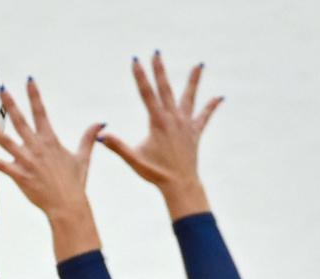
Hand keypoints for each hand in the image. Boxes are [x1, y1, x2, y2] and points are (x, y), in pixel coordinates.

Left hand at [0, 79, 104, 260]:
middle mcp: (37, 147)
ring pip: (5, 141)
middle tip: (1, 89)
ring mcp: (27, 161)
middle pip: (20, 121)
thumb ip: (88, 138)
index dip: (34, 95)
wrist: (67, 205)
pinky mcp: (19, 175)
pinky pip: (0, 165)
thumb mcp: (83, 158)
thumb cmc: (75, 184)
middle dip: (10, 104)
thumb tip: (101, 123)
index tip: (29, 80)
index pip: (41, 112)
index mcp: (50, 141)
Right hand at [98, 53, 222, 219]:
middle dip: (159, 70)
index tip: (136, 60)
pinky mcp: (194, 133)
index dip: (140, 76)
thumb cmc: (155, 173)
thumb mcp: (134, 159)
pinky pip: (204, 116)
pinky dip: (211, 107)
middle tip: (156, 53)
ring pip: (189, 98)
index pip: (146, 93)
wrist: (180, 184)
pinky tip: (219, 98)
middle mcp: (173, 118)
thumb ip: (118, 146)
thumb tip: (101, 136)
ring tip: (200, 65)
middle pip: (165, 88)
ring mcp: (186, 124)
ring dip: (193, 80)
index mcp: (158, 122)